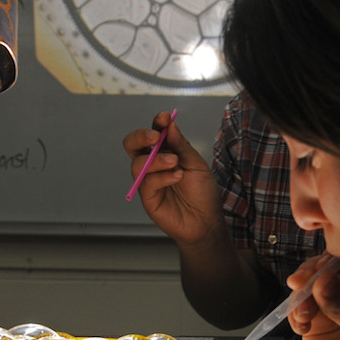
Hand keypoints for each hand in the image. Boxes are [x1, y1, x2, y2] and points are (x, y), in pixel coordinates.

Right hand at [122, 112, 225, 245]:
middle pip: (132, 145)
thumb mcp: (197, 164)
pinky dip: (162, 176)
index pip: (154, 133)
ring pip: (137, 163)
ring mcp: (148, 181)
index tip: (164, 118)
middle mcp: (153, 165)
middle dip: (141, 136)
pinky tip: (177, 177)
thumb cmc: (203, 193)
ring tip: (175, 162)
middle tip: (156, 136)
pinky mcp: (147, 198)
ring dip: (156, 159)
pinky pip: (146, 182)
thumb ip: (182, 146)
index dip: (156, 123)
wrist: (207, 221)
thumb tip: (170, 126)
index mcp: (166, 152)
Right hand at [287, 254, 339, 339]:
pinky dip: (294, 315)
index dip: (329, 263)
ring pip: (307, 291)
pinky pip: (298, 311)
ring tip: (302, 317)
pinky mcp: (313, 327)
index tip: (316, 269)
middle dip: (308, 276)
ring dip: (299, 299)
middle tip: (297, 283)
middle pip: (323, 274)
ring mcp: (330, 312)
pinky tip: (301, 327)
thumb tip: (323, 282)